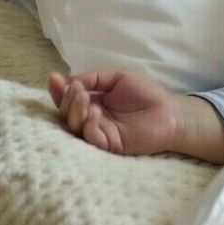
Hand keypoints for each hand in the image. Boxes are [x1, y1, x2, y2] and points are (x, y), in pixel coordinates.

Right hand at [48, 69, 223, 164]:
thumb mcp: (118, 78)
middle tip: (75, 90)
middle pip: (66, 113)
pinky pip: (91, 138)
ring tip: (83, 98)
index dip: (59, 90)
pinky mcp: (108, 145)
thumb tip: (69, 80)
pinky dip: (88, 125)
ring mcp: (99, 133)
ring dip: (74, 111)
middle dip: (66, 100)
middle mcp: (92, 118)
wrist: (170, 112)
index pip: (69, 98)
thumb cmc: (147, 94)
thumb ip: (94, 78)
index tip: (53, 79)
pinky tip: (94, 113)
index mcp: (93, 102)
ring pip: (75, 127)